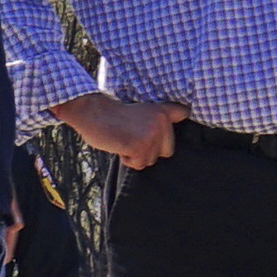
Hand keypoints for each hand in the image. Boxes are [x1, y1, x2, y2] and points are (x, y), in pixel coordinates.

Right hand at [57, 91, 186, 171]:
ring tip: (123, 138)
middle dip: (149, 150)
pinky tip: (119, 145)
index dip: (179, 123)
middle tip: (131, 137)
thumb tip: (168, 146)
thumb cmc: (112, 116)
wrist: (92, 112)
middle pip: (167, 150)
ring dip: (136, 155)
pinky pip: (139, 164)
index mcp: (163, 111)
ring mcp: (152, 135)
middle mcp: (162, 122)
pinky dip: (128, 160)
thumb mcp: (142, 111)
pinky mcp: (141, 146)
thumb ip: (156, 122)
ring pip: (151, 159)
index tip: (171, 127)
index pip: (183, 113)